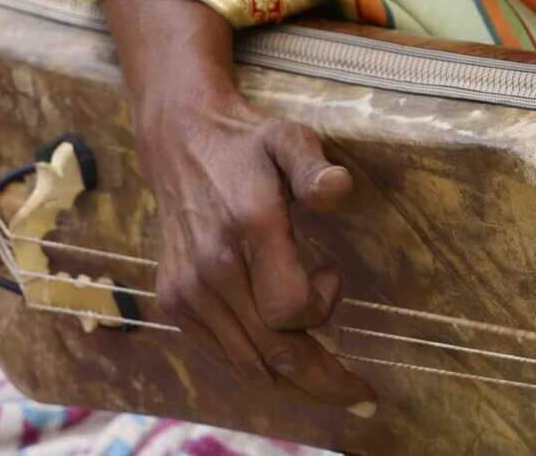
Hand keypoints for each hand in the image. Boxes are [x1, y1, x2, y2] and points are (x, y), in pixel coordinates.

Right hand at [102, 0, 375, 413]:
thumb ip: (314, 165)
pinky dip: (258, 368)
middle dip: (322, 382)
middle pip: (271, 353)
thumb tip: (338, 190)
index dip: (322, 307)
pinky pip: (221, 354)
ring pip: (246, 364)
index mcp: (246, 229)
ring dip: (293, 382)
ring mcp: (186, 292)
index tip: (334, 275)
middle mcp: (211, 270)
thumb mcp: (289, 137)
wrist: (179, 140)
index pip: (288, 310)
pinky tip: (285, 365)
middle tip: (362, 397)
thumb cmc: (248, 142)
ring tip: (331, 387)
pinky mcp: (172, 303)